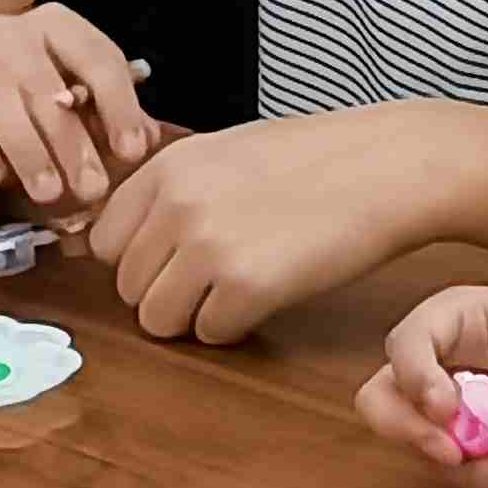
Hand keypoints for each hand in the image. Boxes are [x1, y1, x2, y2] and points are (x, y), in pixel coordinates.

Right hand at [0, 1, 157, 207]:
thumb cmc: (18, 91)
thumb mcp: (66, 93)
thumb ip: (105, 114)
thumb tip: (149, 140)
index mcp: (55, 27)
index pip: (96, 57)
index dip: (119, 105)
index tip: (133, 151)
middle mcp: (8, 34)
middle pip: (48, 87)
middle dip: (74, 143)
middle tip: (93, 188)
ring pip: (0, 103)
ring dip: (30, 152)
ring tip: (50, 193)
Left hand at [85, 106, 448, 343]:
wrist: (384, 167)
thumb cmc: (314, 159)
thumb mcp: (224, 153)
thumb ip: (174, 190)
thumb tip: (130, 237)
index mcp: (167, 166)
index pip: (103, 240)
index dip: (137, 259)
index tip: (169, 262)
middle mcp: (176, 204)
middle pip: (127, 286)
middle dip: (164, 292)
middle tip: (213, 279)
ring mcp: (208, 246)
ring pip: (157, 320)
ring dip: (193, 315)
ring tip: (237, 288)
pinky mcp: (247, 287)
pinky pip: (209, 335)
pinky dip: (234, 326)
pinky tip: (267, 295)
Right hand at [358, 281, 487, 487]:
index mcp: (460, 320)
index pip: (407, 344)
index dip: (413, 378)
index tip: (445, 410)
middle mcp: (452, 365)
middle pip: (392, 402)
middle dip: (415, 435)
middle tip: (453, 456)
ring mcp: (469, 412)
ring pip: (439, 453)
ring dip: (480, 474)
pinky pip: (480, 476)